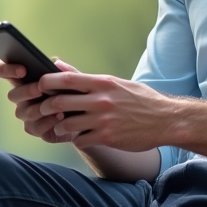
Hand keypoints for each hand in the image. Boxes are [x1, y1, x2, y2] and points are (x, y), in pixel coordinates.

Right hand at [0, 58, 80, 144]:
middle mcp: (21, 97)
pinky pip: (36, 127)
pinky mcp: (36, 129)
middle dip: (26, 91)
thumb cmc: (74, 92)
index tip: (23, 70)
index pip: (3, 71)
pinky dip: (48, 122)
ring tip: (55, 104)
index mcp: (24, 79)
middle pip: (12, 95)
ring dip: (38, 108)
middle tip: (40, 89)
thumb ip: (66, 70)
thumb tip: (56, 62)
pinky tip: (60, 117)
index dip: (7, 69)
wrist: (85, 116)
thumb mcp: (74, 79)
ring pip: (23, 112)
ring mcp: (26, 114)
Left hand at [34, 70, 175, 151]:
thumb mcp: (116, 83)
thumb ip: (88, 78)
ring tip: (61, 125)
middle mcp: (101, 100)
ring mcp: (103, 120)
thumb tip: (59, 66)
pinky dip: (76, 139)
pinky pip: (80, 140)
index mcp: (103, 83)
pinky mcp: (107, 138)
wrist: (167, 120)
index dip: (47, 82)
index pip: (66, 79)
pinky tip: (80, 137)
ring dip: (59, 126)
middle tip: (43, 109)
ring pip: (66, 124)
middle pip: (60, 102)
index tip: (39, 85)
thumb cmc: (141, 99)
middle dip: (46, 106)